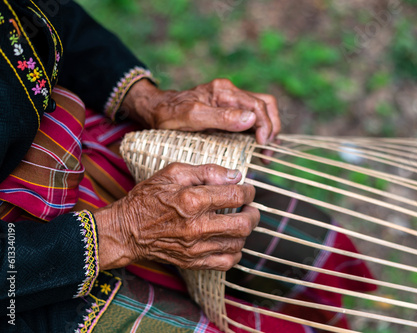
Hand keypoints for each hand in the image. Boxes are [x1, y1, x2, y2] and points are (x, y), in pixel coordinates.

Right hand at [94, 163, 258, 270]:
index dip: (248, 191)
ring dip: (245, 231)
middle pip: (244, 224)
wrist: (126, 231)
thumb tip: (235, 175)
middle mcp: (196, 227)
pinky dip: (235, 251)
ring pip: (238, 243)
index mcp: (192, 201)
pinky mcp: (193, 262)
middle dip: (253, 213)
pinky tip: (230, 240)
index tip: (247, 189)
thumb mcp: (173, 173)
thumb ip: (207, 171)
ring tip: (238, 221)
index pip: (235, 196)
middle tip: (249, 207)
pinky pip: (227, 262)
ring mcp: (195, 248)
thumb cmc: (148, 198)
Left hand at [121, 78, 280, 144]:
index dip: (266, 125)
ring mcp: (230, 101)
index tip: (262, 145)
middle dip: (272, 128)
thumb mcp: (192, 117)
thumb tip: (251, 119)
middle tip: (267, 151)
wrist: (155, 111)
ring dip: (268, 129)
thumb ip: (222, 117)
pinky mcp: (228, 111)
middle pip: (265, 105)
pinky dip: (259, 130)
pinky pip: (251, 117)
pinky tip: (256, 146)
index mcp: (224, 91)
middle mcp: (230, 93)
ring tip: (264, 151)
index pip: (258, 105)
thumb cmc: (170, 114)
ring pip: (262, 110)